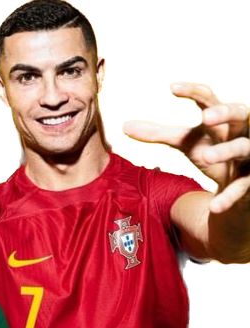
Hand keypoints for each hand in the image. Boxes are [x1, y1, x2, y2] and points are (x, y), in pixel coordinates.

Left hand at [124, 83, 249, 213]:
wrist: (237, 183)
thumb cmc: (212, 151)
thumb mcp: (186, 143)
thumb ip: (159, 134)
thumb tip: (124, 126)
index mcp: (221, 120)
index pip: (209, 98)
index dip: (193, 92)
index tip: (171, 87)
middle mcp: (239, 131)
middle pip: (239, 112)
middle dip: (225, 112)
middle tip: (206, 117)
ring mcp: (248, 154)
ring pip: (243, 147)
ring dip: (226, 151)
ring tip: (206, 156)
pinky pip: (243, 186)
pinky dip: (230, 196)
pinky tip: (215, 206)